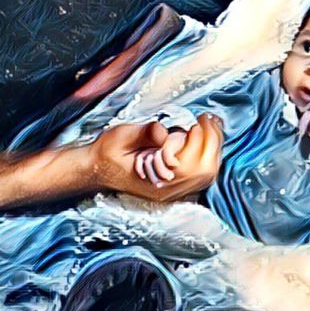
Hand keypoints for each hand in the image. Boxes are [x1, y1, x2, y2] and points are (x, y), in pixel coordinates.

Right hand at [88, 114, 222, 201]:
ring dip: (213, 148)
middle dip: (212, 142)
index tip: (198, 120)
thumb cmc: (108, 152)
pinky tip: (206, 138)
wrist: (96, 168)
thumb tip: (166, 131)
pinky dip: (208, 155)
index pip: (189, 165)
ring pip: (206, 175)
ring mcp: (173, 191)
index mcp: (155, 181)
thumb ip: (146, 134)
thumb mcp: (123, 136)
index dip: (198, 140)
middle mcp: (168, 190)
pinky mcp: (175, 186)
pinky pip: (201, 175)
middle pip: (205, 172)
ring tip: (211, 125)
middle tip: (209, 119)